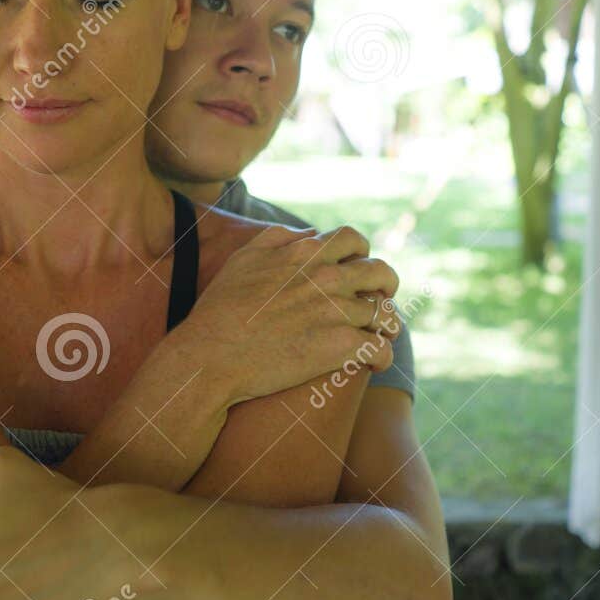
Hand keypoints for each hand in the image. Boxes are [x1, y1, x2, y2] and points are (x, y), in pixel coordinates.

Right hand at [181, 225, 401, 404]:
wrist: (212, 355)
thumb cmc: (221, 309)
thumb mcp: (244, 258)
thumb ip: (278, 238)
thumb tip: (307, 235)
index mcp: (306, 254)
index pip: (353, 240)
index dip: (362, 253)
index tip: (359, 268)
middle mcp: (327, 278)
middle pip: (380, 271)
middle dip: (387, 284)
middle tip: (382, 298)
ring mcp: (337, 312)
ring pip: (387, 315)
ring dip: (387, 326)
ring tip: (382, 336)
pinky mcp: (340, 347)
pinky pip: (380, 350)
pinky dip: (382, 357)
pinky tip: (374, 364)